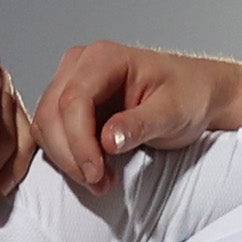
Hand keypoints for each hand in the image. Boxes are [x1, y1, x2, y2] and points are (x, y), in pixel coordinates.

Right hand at [33, 42, 239, 207]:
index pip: (73, 100)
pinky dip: (67, 157)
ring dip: (67, 160)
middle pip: (51, 114)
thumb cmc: (188, 95)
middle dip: (70, 156)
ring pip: (46, 127)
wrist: (196, 94)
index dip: (79, 142)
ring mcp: (70, 83)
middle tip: (98, 183)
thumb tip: (107, 140)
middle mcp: (80, 65)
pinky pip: (52, 133)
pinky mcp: (69, 106)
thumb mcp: (173, 111)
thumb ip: (140, 124)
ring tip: (101, 180)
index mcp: (104, 58)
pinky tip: (94, 169)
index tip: (96, 173)